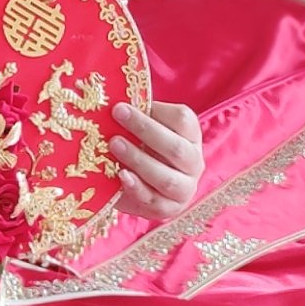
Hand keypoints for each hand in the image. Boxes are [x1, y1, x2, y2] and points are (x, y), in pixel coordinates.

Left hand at [110, 100, 203, 220]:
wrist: (138, 185)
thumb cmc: (140, 147)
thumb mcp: (141, 130)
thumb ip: (134, 117)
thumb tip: (110, 97)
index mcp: (190, 136)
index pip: (184, 121)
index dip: (157, 112)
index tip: (124, 105)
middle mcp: (193, 162)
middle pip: (177, 148)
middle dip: (146, 130)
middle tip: (117, 115)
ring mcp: (185, 188)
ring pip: (167, 178)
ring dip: (139, 160)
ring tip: (114, 144)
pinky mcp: (169, 208)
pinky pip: (155, 201)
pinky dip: (137, 188)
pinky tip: (121, 175)